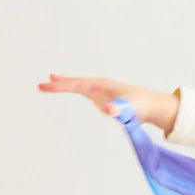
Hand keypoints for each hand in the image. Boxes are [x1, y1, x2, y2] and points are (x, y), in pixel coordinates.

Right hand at [37, 74, 178, 130]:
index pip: (77, 84)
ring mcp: (101, 93)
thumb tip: (108, 110)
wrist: (153, 106)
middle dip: (58, 84)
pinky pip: (85, 93)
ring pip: (78, 87)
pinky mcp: (104, 100)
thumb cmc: (142, 106)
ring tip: (48, 83)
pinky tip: (68, 88)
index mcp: (102, 85)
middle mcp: (100, 86)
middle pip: (75, 83)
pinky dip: (73, 89)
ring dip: (63, 85)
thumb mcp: (130, 108)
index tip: (47, 85)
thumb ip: (119, 109)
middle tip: (40, 86)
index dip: (61, 85)